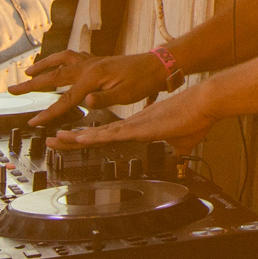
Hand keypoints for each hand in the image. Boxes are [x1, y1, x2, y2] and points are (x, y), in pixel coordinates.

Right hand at [13, 50, 165, 124]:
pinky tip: (56, 64)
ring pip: (61, 61)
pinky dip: (58, 60)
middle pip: (53, 76)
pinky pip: (71, 57)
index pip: (65, 99)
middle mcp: (88, 66)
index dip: (48, 113)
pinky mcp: (97, 60)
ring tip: (28, 71)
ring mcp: (92, 61)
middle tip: (11, 90)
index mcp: (92, 77)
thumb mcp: (126, 94)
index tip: (32, 122)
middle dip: (31, 85)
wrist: (158, 64)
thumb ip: (104, 98)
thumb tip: (85, 101)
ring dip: (43, 66)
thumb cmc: (143, 81)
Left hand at [46, 86, 216, 152]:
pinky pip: (113, 135)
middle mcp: (132, 124)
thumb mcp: (183, 142)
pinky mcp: (141, 128)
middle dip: (73, 139)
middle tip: (52, 140)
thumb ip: (176, 149)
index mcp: (140, 128)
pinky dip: (96, 138)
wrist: (205, 103)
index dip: (89, 139)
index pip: (108, 136)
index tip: (73, 140)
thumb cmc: (197, 118)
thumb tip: (177, 155)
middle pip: (97, 134)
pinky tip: (81, 140)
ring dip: (76, 139)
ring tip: (55, 140)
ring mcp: (135, 126)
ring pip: (99, 134)